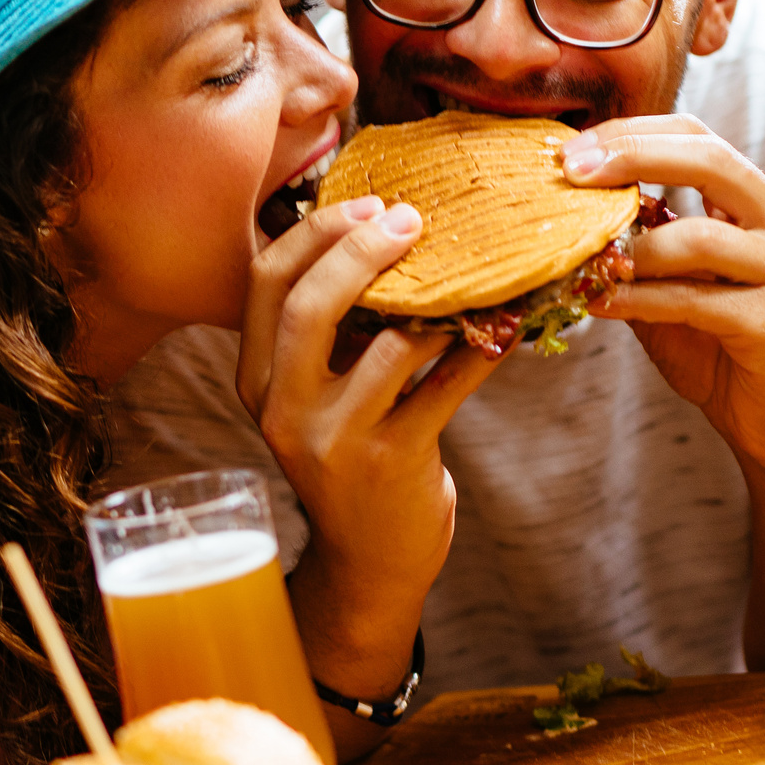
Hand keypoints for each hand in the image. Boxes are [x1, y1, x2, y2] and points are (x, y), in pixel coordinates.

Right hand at [238, 196, 501, 695]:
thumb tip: (381, 231)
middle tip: (413, 220)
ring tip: (475, 270)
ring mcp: (334, 439)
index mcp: (257, 378)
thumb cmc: (351, 456)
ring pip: (389, 344)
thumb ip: (332, 329)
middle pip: (309, 305)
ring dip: (439, 301)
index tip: (367, 203)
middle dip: (362, 250)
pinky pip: (445, 386)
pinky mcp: (391, 461)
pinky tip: (507, 326)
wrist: (369, 561)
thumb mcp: (316, 395)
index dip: (314, 232)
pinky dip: (480, 350)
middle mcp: (283, 408)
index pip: (265, 281)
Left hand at [558, 116, 764, 478]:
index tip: (574, 149)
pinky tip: (601, 303)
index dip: (635, 133)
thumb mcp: (680, 288)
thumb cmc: (728, 354)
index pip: (700, 137)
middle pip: (710, 159)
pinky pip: (694, 300)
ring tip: (586, 260)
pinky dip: (639, 299)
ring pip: (697, 237)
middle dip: (632, 156)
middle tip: (571, 170)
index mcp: (764, 206)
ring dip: (631, 247)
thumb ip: (646, 248)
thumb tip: (571, 213)